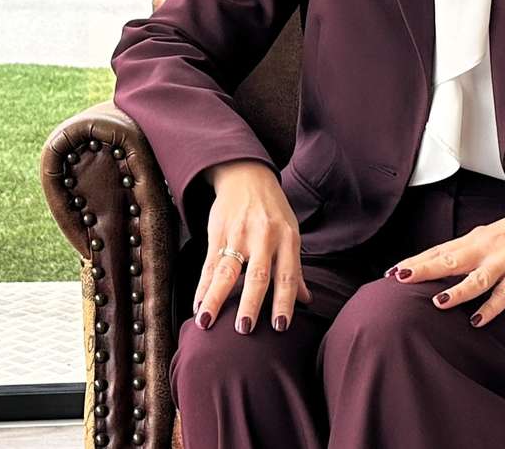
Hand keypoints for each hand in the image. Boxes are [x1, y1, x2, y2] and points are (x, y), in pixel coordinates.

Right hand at [195, 159, 312, 334]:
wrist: (248, 176)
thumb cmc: (273, 210)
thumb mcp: (291, 233)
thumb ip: (295, 269)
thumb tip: (306, 300)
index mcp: (287, 239)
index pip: (288, 276)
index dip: (284, 302)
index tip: (280, 327)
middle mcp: (264, 237)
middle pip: (257, 275)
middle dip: (250, 303)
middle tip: (244, 329)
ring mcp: (239, 234)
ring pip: (226, 271)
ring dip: (216, 298)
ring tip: (207, 322)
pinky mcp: (218, 232)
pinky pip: (209, 263)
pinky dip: (202, 286)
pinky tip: (198, 304)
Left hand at [386, 210, 504, 327]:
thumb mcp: (486, 239)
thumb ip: (464, 253)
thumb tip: (435, 267)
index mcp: (473, 240)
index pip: (438, 251)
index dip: (415, 261)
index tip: (391, 272)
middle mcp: (485, 248)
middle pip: (450, 259)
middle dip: (425, 269)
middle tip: (401, 279)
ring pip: (478, 276)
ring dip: (459, 290)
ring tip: (439, 301)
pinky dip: (492, 306)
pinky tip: (478, 320)